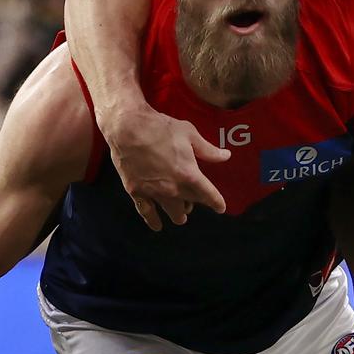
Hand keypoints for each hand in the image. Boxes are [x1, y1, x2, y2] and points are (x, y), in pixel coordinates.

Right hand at [98, 102, 230, 229]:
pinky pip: (147, 212)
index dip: (217, 203)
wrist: (128, 128)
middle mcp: (173, 188)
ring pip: (172, 212)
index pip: (209, 195)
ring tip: (181, 216)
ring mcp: (154, 192)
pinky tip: (157, 226)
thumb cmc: (160, 127)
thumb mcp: (189, 134)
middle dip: (196, 204)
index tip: (221, 207)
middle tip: (195, 200)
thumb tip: (226, 156)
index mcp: (189, 174)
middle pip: (190, 204)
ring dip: (179, 214)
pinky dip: (153, 220)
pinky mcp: (137, 191)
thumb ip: (208, 150)